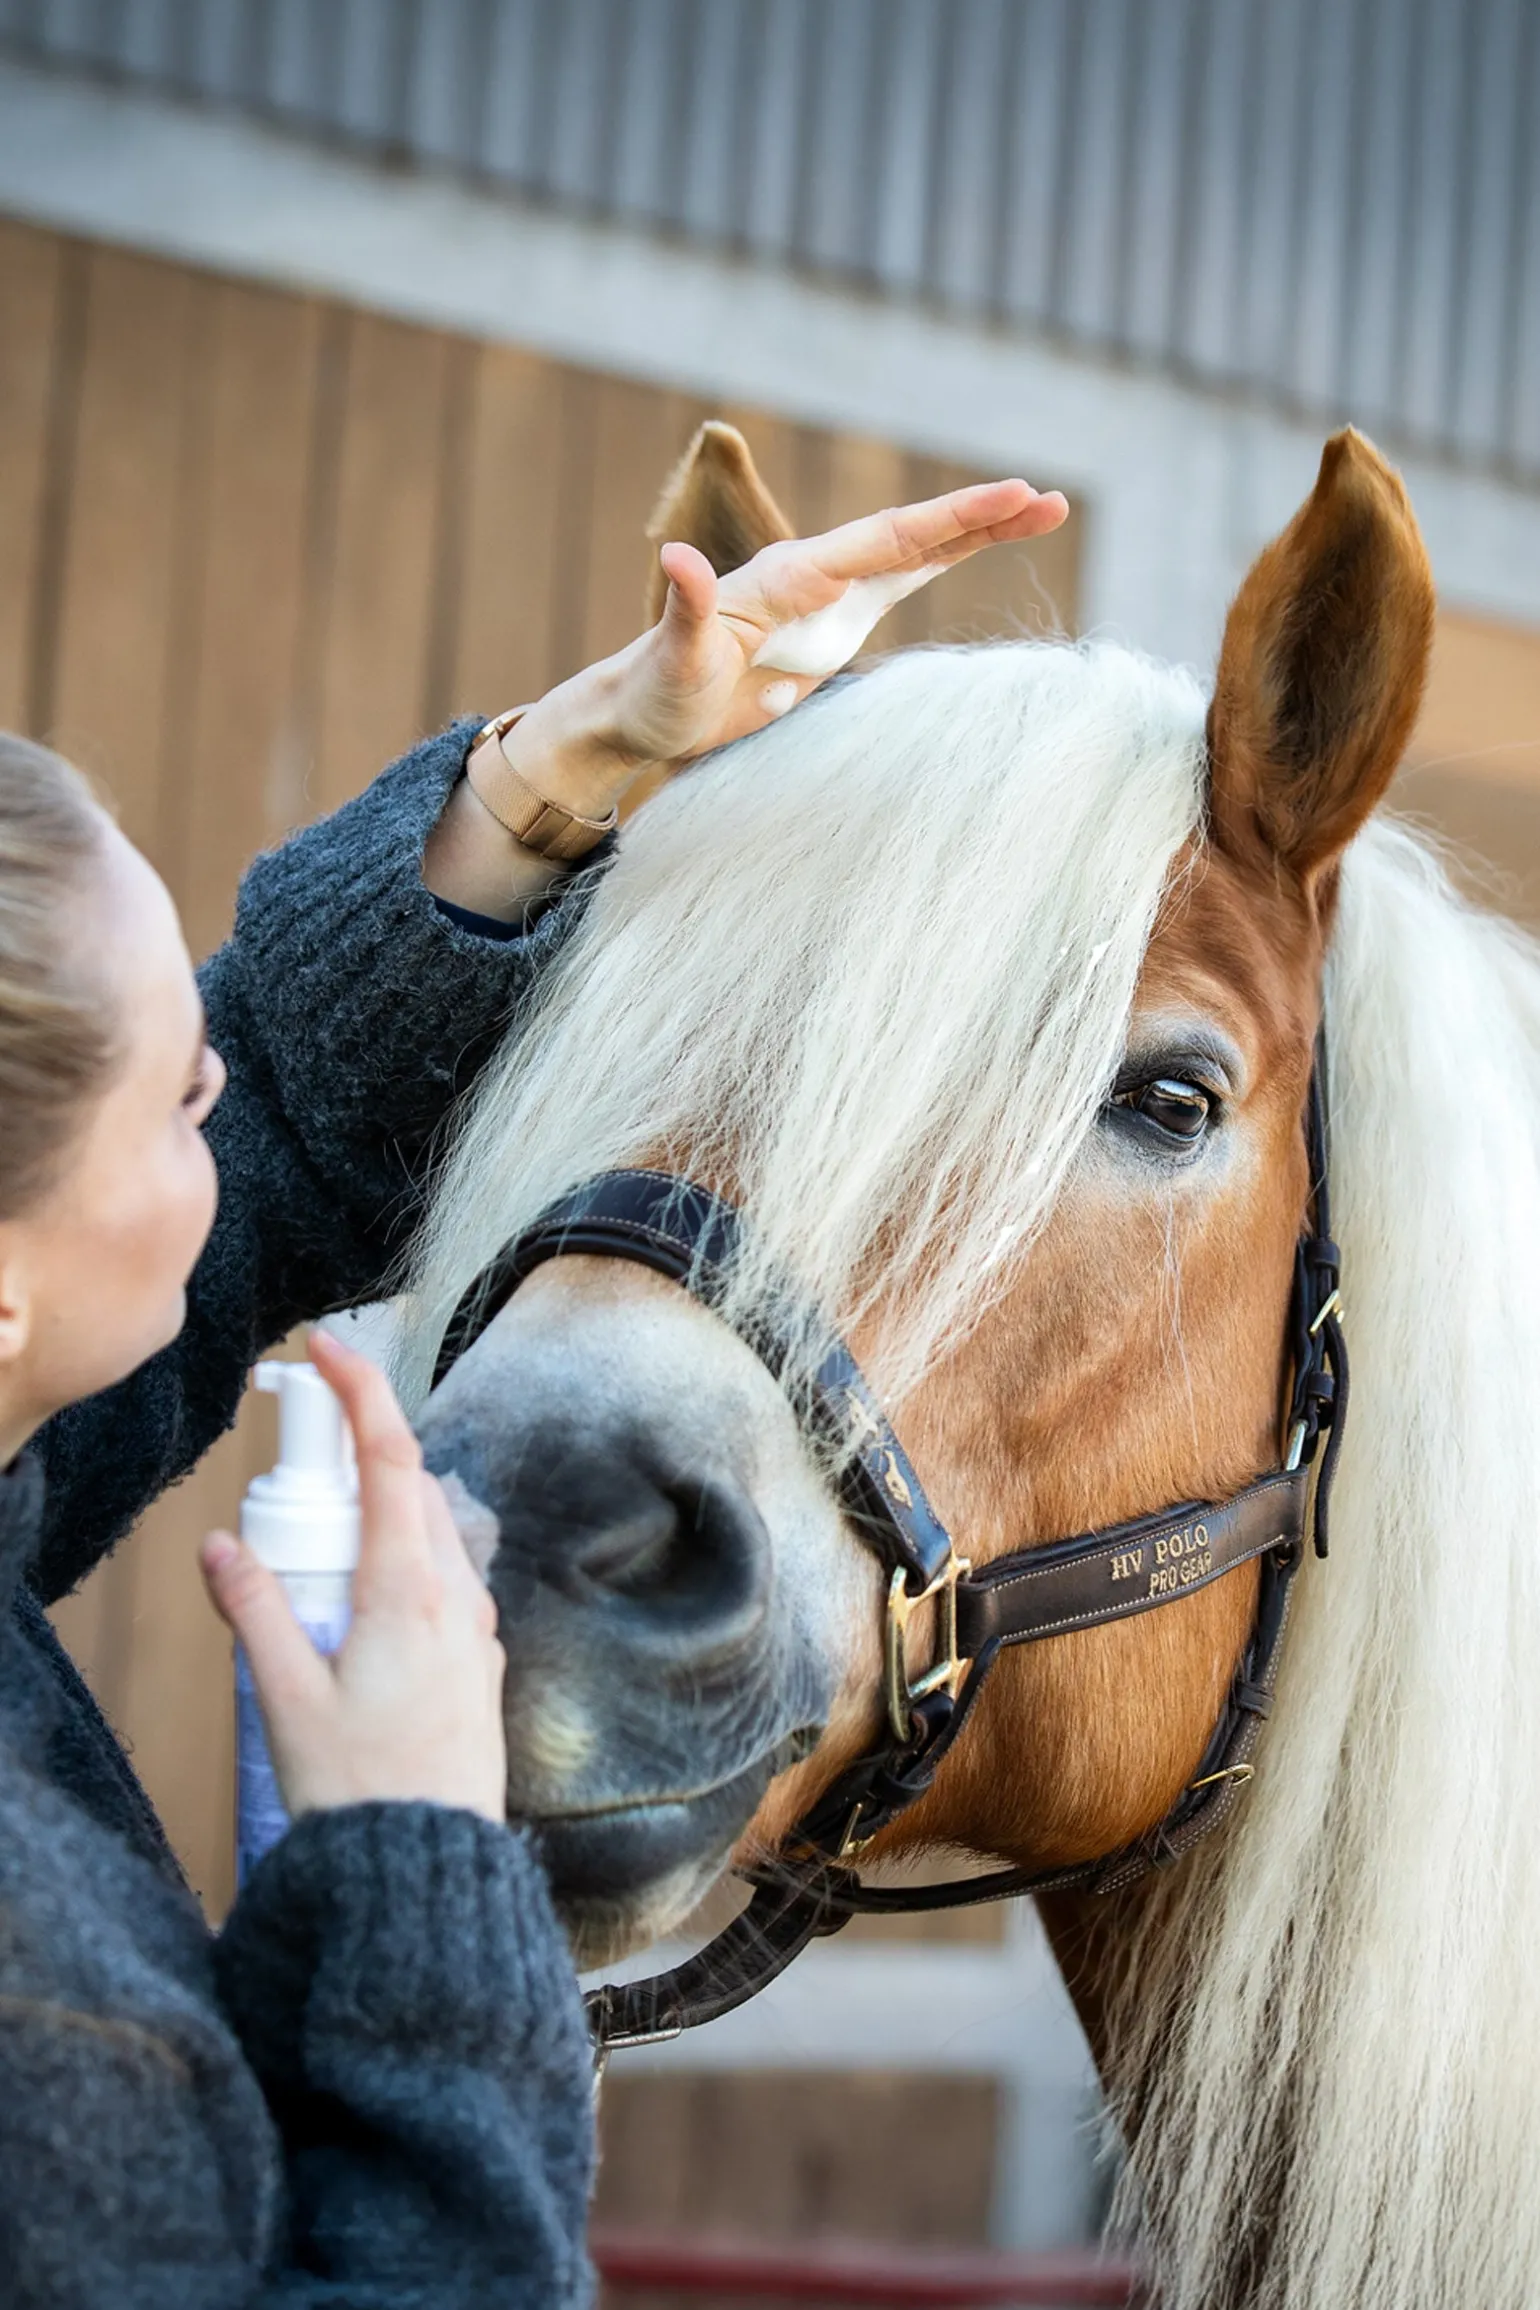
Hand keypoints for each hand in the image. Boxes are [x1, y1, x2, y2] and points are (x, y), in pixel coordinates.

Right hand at [202, 1330, 506, 1824]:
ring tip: (316, 1550)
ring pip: (432, 1537)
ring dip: (380, 1516)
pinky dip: (402, 1567)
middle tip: (301, 1450)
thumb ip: (253, 1611)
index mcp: (410, 1589)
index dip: (362, 1389)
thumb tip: (219, 1543)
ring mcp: (478, 1632)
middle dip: (358, 1454)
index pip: (391, 1456)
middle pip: (411, 1488)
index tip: (329, 1347)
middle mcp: (458, 1597)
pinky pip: (444, 1586)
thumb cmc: (360, 1791)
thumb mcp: (284, 1699)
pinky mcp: (481, 1666)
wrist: (431, 1871)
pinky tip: (361, 1612)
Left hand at [501, 475, 1069, 817]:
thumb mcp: (673, 658)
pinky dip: (948, 559)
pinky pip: (904, 580)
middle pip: (912, 533)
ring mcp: (832, 596)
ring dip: (978, 529)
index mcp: (790, 576)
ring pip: (918, 550)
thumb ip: (685, 608)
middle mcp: (817, 574)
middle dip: (980, 515)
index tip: (1003, 496)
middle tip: (1049, 499)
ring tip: (1046, 510)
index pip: (881, 539)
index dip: (946, 519)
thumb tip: (679, 560)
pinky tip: (989, 544)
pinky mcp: (837, 622)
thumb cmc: (656, 688)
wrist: (644, 708)